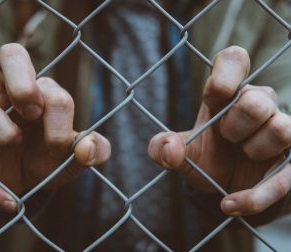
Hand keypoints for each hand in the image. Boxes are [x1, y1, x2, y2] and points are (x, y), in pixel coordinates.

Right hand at [0, 43, 110, 212]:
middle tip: (32, 111)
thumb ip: (93, 150)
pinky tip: (7, 200)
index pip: (50, 88)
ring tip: (14, 143)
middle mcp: (12, 98)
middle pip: (10, 56)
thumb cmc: (52, 159)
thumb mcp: (77, 157)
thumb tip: (89, 147)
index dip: (57, 113)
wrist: (26, 183)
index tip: (61, 143)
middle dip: (22, 82)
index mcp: (43, 96)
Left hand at [148, 46, 290, 215]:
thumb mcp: (180, 154)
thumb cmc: (205, 158)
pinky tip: (230, 204)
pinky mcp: (290, 160)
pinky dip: (256, 194)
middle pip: (257, 98)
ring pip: (280, 127)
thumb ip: (163, 148)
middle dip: (236, 122)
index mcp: (226, 96)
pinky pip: (286, 176)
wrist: (223, 186)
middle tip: (226, 136)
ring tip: (241, 155)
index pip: (234, 61)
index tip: (216, 95)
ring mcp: (278, 130)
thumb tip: (168, 147)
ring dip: (254, 149)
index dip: (226, 72)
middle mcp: (256, 105)